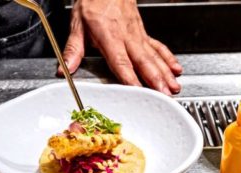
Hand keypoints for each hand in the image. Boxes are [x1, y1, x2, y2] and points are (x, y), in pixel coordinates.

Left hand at [61, 0, 181, 94]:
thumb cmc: (93, 2)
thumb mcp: (77, 24)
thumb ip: (73, 49)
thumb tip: (65, 69)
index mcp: (109, 35)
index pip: (120, 61)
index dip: (129, 76)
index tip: (137, 90)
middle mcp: (127, 36)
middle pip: (143, 61)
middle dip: (155, 79)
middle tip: (164, 94)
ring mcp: (137, 35)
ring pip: (154, 56)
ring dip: (165, 73)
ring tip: (173, 87)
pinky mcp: (143, 33)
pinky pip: (158, 47)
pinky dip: (169, 58)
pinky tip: (176, 69)